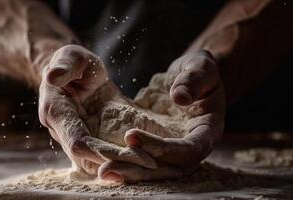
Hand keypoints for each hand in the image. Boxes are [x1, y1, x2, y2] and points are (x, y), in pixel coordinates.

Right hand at [38, 45, 156, 175]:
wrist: (71, 73)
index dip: (102, 152)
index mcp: (56, 112)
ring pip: (94, 162)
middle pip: (88, 158)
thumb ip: (64, 66)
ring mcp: (72, 137)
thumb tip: (52, 76)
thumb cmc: (72, 62)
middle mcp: (61, 131)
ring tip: (150, 164)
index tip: (131, 155)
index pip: (78, 142)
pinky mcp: (84, 138)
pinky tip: (140, 160)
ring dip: (120, 165)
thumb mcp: (71, 57)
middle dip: (118, 162)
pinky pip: (99, 156)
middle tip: (151, 164)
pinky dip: (118, 160)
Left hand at [99, 50, 225, 182]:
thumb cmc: (199, 70)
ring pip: (154, 169)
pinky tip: (104, 161)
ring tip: (103, 171)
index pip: (188, 150)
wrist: (191, 77)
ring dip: (129, 171)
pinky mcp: (158, 146)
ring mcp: (174, 149)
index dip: (162, 148)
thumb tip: (180, 98)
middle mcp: (191, 146)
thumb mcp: (200, 67)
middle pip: (168, 169)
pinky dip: (125, 162)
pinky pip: (144, 158)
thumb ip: (193, 79)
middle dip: (138, 170)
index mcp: (207, 131)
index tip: (132, 136)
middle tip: (107, 169)